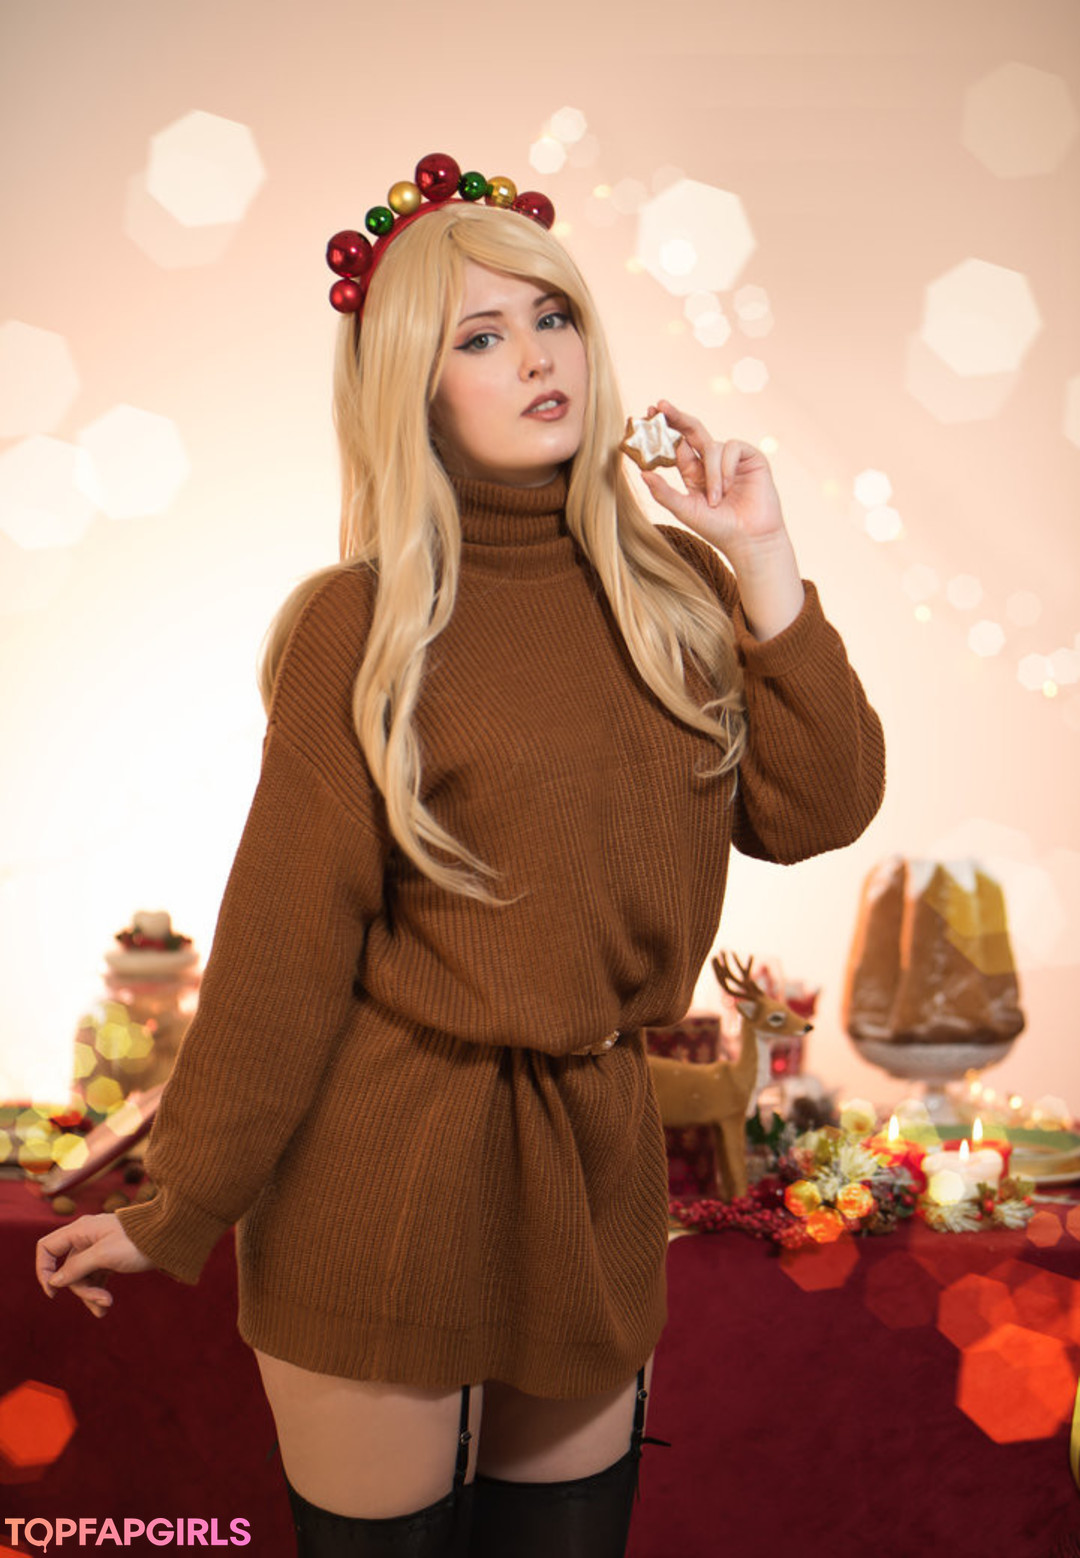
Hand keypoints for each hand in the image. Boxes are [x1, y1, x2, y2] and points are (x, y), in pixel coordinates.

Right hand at [36, 1212, 155, 1317]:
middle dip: (82, 1289)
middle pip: (68, 1269)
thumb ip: (77, 1267)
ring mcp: (98, 1249)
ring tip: (107, 1306)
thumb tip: (55, 1281)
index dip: (43, 1269)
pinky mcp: (109, 1258)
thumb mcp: (104, 1255)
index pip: (47, 1247)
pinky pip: (96, 1278)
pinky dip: (99, 1292)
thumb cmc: (137, 1241)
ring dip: (92, 1294)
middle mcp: (86, 1238)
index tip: (53, 1292)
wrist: (169, 1238)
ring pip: (82, 1277)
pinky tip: (105, 1307)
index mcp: (80, 1230)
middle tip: (103, 1300)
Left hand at [637, 400, 786, 565]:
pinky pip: (732, 447)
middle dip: (676, 417)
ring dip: (712, 473)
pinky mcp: (750, 457)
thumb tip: (641, 473)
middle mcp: (710, 461)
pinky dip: (726, 467)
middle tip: (660, 405)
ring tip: (716, 499)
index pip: (675, 444)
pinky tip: (730, 487)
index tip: (648, 411)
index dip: (664, 429)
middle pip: (692, 431)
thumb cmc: (717, 529)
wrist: (750, 540)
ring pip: (712, 446)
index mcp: (693, 472)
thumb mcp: (685, 510)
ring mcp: (731, 458)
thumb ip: (663, 492)